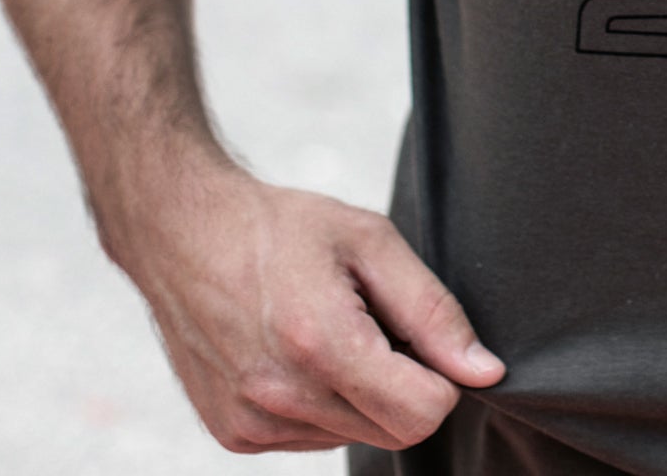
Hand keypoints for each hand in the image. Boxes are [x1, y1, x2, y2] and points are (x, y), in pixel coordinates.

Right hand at [114, 162, 504, 453]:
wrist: (183, 236)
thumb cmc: (283, 228)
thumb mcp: (371, 241)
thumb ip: (433, 311)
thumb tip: (483, 371)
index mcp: (321, 344)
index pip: (422, 413)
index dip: (445, 377)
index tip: (429, 337)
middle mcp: (280, 398)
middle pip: (394, 431)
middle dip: (408, 384)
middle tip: (380, 323)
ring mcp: (251, 425)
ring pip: (356, 438)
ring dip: (366, 395)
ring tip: (335, 330)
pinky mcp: (233, 437)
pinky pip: (314, 439)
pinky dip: (327, 404)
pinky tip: (303, 352)